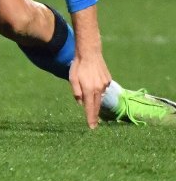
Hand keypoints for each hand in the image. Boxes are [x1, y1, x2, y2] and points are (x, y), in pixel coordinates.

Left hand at [68, 6, 110, 128]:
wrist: (90, 53)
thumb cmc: (78, 66)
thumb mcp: (72, 79)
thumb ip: (76, 92)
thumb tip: (80, 103)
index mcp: (89, 89)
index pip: (90, 108)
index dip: (91, 118)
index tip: (92, 127)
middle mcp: (99, 88)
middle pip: (97, 105)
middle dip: (95, 115)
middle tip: (94, 124)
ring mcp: (105, 84)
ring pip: (100, 97)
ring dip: (96, 102)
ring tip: (93, 108)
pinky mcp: (108, 80)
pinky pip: (103, 89)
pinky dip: (98, 91)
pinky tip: (94, 87)